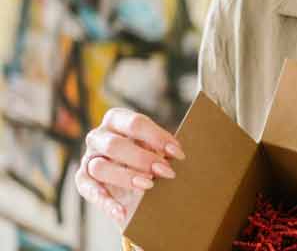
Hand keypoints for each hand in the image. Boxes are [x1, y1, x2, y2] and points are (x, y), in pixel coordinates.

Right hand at [74, 108, 185, 227]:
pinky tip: (121, 212)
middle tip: (166, 172)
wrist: (132, 182)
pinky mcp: (82, 179)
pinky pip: (88, 189)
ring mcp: (88, 158)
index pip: (135, 123)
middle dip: (143, 159)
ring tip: (149, 186)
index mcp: (117, 120)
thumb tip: (175, 155)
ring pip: (100, 167)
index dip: (157, 138)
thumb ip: (161, 149)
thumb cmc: (147, 156)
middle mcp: (98, 136)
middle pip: (115, 145)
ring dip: (126, 178)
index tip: (178, 153)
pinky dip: (105, 202)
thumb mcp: (155, 148)